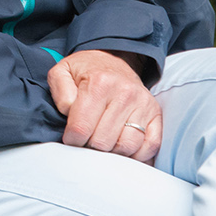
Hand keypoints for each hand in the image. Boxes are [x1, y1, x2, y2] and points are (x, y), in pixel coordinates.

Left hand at [48, 50, 161, 164]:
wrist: (112, 61)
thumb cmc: (84, 72)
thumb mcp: (61, 73)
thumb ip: (60, 94)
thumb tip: (69, 114)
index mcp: (99, 84)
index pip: (81, 129)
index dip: (72, 140)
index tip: (71, 136)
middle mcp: (125, 93)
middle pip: (103, 142)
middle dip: (90, 145)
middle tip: (87, 138)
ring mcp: (143, 104)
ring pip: (127, 147)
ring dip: (112, 151)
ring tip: (103, 141)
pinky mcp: (155, 114)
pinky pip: (151, 145)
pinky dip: (137, 154)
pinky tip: (123, 148)